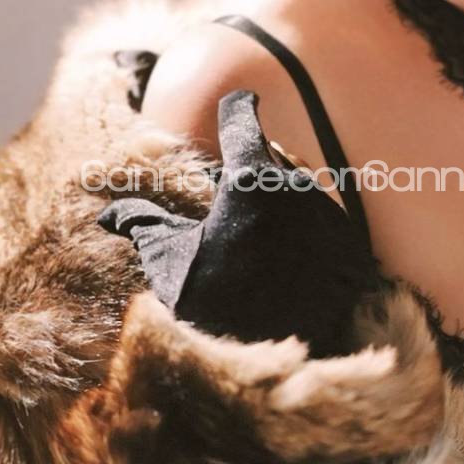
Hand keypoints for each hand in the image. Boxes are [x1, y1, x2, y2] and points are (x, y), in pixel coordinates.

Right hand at [98, 88, 384, 355]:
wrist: (278, 360)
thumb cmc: (217, 305)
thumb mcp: (171, 260)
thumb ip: (146, 225)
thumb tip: (111, 214)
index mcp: (253, 177)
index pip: (242, 119)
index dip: (236, 109)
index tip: (239, 103)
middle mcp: (299, 186)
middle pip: (273, 159)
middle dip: (251, 169)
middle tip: (228, 193)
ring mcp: (331, 216)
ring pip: (300, 191)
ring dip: (279, 203)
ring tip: (254, 237)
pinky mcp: (352, 247)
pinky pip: (323, 224)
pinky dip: (304, 233)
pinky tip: (286, 262)